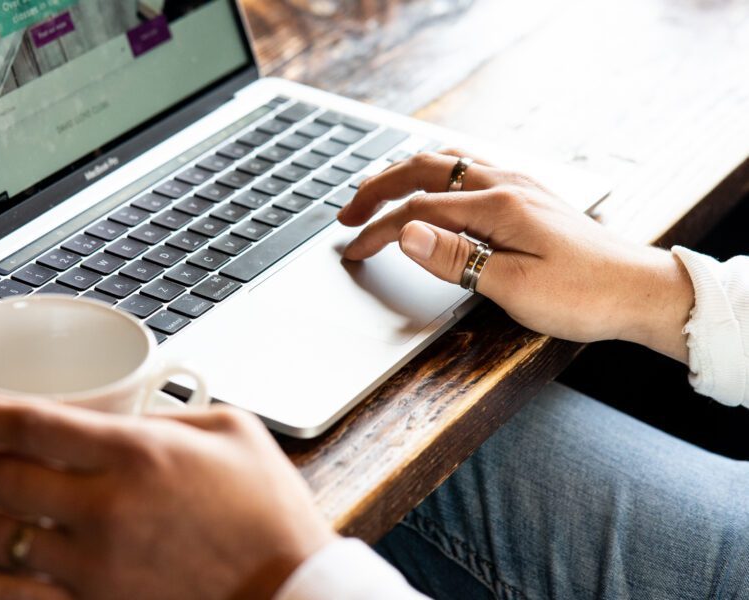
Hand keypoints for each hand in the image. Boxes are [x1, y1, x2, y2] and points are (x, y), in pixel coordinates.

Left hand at [0, 393, 334, 599]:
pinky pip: (10, 599)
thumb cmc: (269, 510)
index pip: (33, 424)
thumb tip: (132, 413)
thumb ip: (172, 412)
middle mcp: (104, 507)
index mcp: (138, 453)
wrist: (289, 588)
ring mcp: (93, 564)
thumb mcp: (233, 429)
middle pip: (5, 477)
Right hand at [339, 150, 693, 360]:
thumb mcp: (514, 286)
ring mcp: (518, 186)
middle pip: (423, 170)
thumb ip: (455, 258)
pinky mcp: (527, 196)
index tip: (353, 251)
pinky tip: (432, 190)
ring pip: (446, 163)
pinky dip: (435, 176)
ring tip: (378, 194)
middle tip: (347, 213)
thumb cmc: (583, 295)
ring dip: (405, 175)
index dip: (378, 231)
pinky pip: (468, 169)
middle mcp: (505, 185)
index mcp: (497, 206)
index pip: (417, 211)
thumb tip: (407, 233)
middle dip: (377, 188)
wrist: (639, 290)